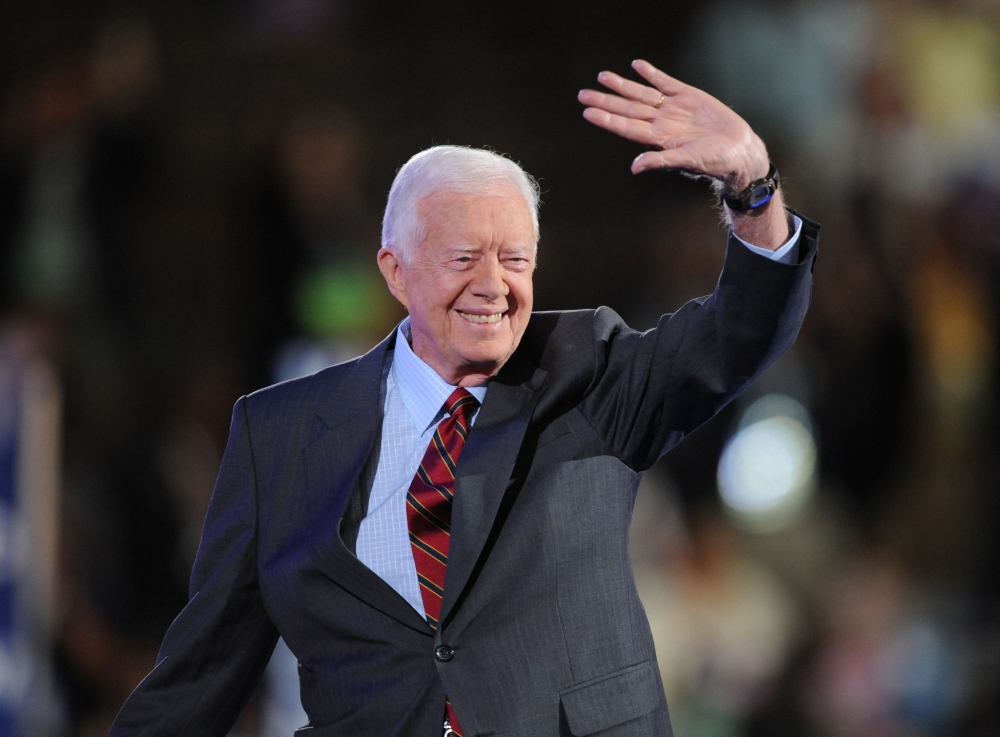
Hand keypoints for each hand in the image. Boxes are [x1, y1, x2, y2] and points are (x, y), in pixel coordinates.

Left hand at [578, 60, 768, 190]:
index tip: (587, 112)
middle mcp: (661, 122)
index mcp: (658, 139)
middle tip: (582, 94)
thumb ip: (659, 161)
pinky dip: (652, 74)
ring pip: (642, 94)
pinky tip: (638, 65)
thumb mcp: (686, 161)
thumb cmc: (714, 162)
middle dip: (605, 101)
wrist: (739, 151)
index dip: (606, 119)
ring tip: (602, 76)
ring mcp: (673, 108)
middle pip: (627, 109)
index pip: (625, 127)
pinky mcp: (689, 96)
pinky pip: (666, 83)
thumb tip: (634, 167)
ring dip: (623, 85)